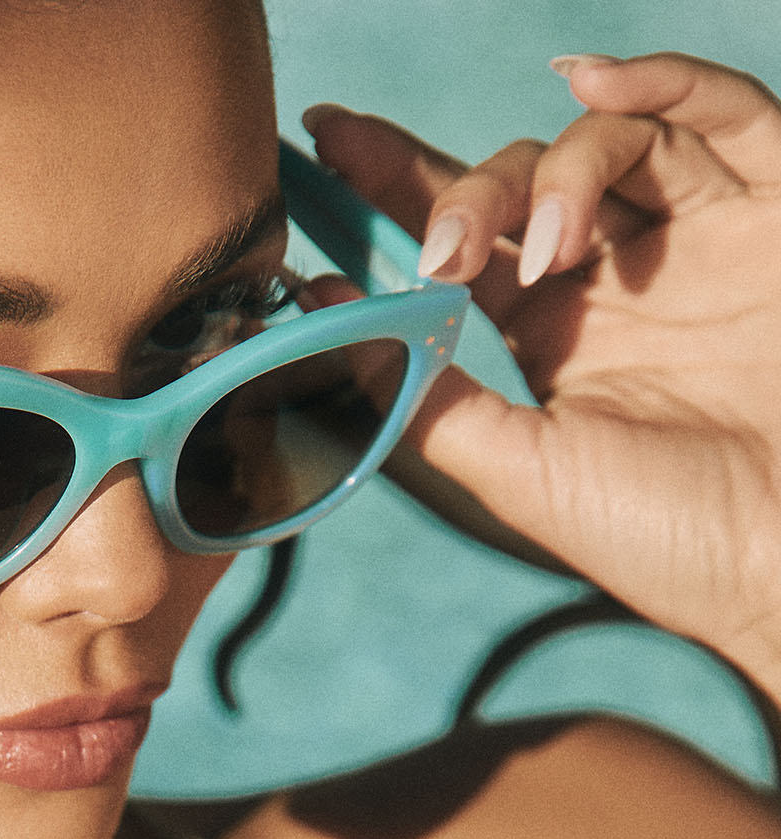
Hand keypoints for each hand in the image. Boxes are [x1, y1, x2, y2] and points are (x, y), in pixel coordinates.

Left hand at [303, 54, 780, 698]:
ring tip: (542, 249)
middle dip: (462, 191)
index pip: (461, 238)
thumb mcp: (515, 468)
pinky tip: (593, 82)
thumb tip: (325, 318)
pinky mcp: (773, 212)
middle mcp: (618, 276)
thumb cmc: (659, 535)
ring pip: (609, 140)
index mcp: (552, 333)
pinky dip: (657, 83)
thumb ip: (422, 396)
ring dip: (555, 173)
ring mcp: (696, 237)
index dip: (393, 182)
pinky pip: (722, 114)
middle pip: (521, 177)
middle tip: (442, 252)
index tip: (323, 140)